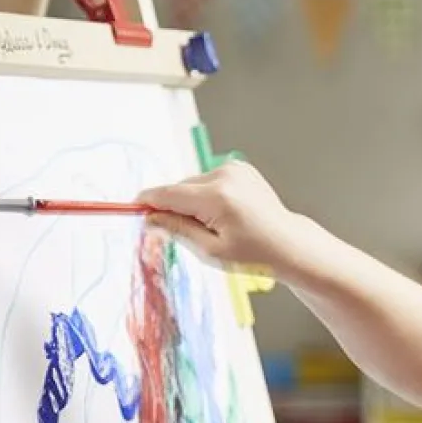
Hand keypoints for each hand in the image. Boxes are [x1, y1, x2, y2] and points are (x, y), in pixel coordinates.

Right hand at [138, 161, 307, 273]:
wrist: (289, 245)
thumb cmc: (254, 255)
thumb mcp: (211, 251)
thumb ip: (178, 230)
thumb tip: (149, 218)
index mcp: (217, 197)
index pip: (169, 193)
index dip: (148, 202)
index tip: (132, 208)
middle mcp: (225, 176)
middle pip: (180, 188)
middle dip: (177, 208)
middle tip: (193, 235)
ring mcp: (234, 169)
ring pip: (193, 184)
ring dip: (193, 203)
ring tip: (217, 226)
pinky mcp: (239, 168)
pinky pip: (208, 181)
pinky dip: (208, 196)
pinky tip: (226, 214)